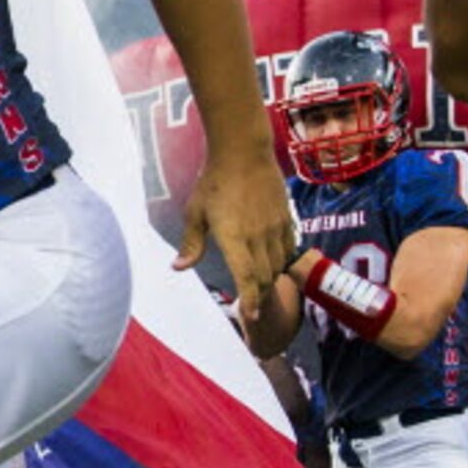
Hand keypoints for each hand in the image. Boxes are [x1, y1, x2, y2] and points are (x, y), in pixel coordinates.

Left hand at [184, 136, 295, 296]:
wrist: (244, 152)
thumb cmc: (213, 182)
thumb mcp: (195, 213)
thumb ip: (190, 244)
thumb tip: (178, 268)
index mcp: (233, 238)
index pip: (245, 278)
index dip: (250, 300)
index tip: (250, 315)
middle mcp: (258, 237)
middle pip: (264, 277)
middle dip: (258, 294)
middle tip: (252, 303)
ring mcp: (275, 227)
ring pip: (278, 265)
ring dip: (269, 279)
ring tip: (260, 284)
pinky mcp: (285, 218)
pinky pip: (289, 248)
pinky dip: (282, 260)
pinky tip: (273, 261)